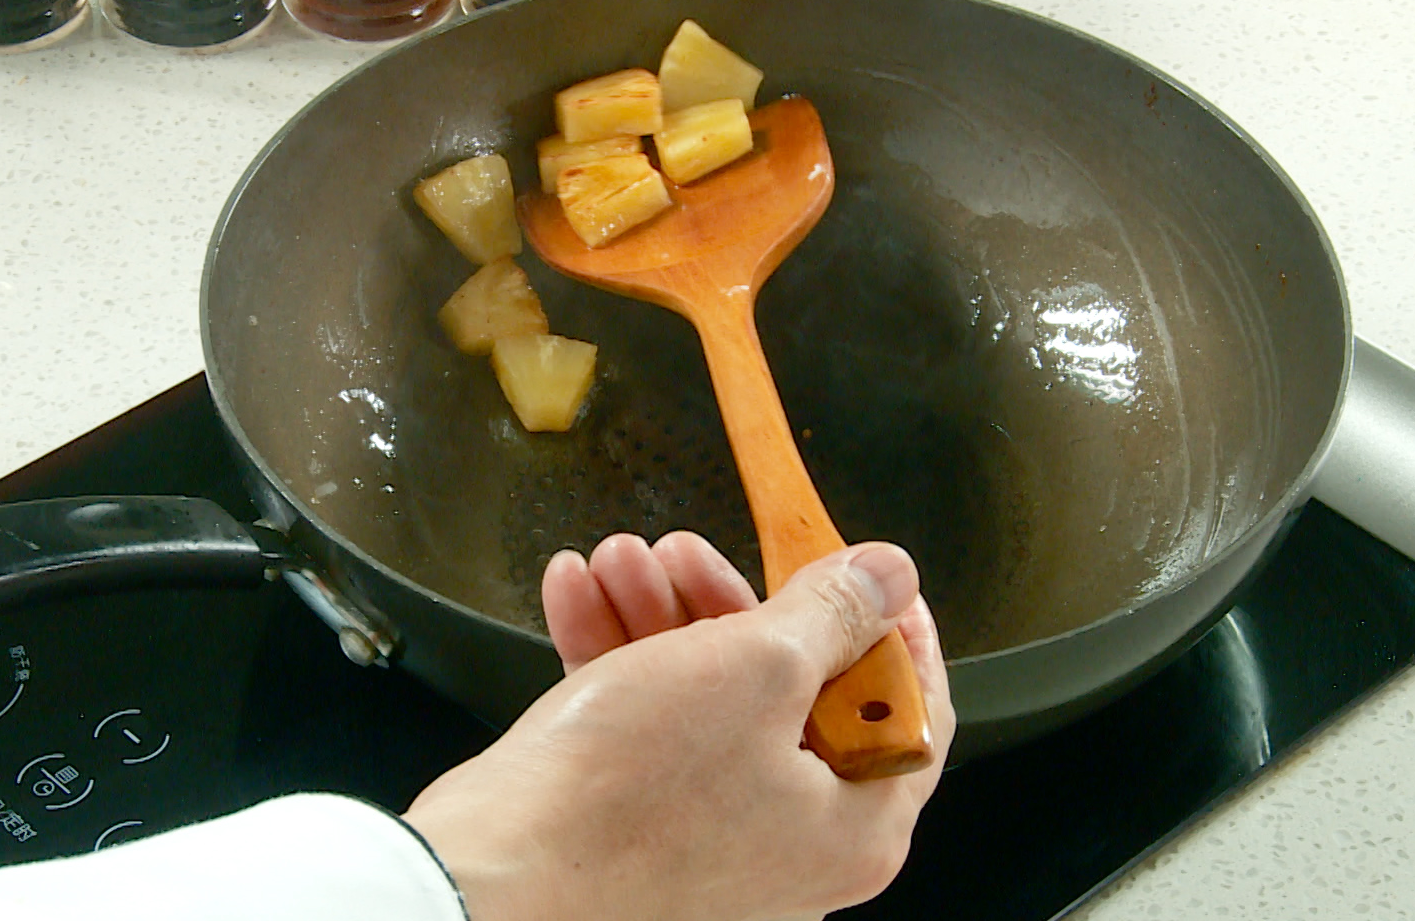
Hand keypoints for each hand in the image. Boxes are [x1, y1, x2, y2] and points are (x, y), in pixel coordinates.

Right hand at [402, 532, 954, 920]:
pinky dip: (617, 657)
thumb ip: (835, 612)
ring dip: (661, 614)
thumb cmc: (631, 797)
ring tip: (618, 557)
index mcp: (854, 824)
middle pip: (797, 690)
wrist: (491, 878)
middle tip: (690, 548)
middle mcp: (794, 841)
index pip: (911, 713)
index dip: (892, 629)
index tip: (864, 573)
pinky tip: (577, 592)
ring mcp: (714, 834)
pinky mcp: (644, 825)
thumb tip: (891, 576)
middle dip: (730, 600)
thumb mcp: (757, 668)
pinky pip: (651, 725)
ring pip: (711, 696)